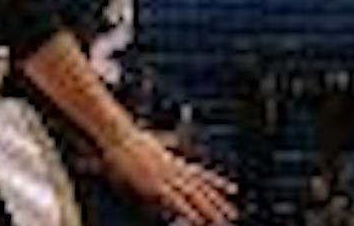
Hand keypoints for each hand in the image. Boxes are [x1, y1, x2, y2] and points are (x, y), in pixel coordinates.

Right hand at [104, 128, 236, 223]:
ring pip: (194, 195)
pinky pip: (176, 202)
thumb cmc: (130, 142)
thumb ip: (163, 150)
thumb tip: (166, 149)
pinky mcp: (156, 186)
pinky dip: (188, 211)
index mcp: (175, 162)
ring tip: (222, 220)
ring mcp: (167, 177)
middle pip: (202, 188)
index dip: (218, 183)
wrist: (120, 136)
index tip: (234, 190)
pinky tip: (197, 221)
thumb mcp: (151, 146)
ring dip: (209, 210)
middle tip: (233, 214)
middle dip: (218, 202)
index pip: (202, 174)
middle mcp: (175, 170)